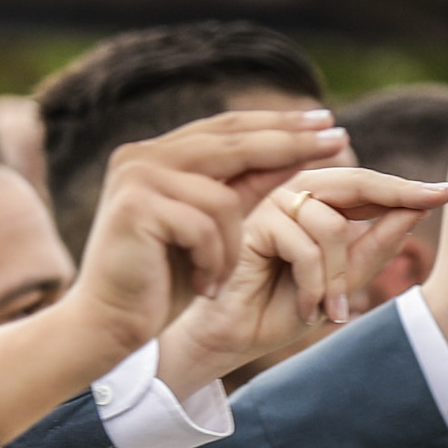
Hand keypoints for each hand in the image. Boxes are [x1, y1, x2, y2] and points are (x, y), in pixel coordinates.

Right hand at [0, 110, 350, 442]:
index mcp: (156, 154)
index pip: (227, 127)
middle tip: (339, 140)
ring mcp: (136, 177)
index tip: (325, 122)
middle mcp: (141, 156)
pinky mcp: (137, 208)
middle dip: (289, 143)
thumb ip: (244, 188)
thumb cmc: (161, 281)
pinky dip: (213, 262)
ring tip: (215, 278)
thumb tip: (297, 151)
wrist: (108, 325)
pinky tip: (200, 286)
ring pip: (223, 197)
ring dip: (231, 247)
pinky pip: (206, 227)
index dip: (277, 122)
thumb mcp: (213, 229)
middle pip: (232, 142)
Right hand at [155, 165, 447, 394]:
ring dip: (338, 278)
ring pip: (333, 226)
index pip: (368, 185)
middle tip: (432, 203)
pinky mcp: (253, 226)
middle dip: (395, 198)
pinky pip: (305, 248)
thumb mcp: (345, 277)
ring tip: (331, 309)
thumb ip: (377, 242)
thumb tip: (418, 206)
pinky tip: (306, 311)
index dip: (407, 188)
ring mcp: (272, 205)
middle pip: (356, 184)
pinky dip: (313, 286)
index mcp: (317, 200)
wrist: (234, 339)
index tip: (447, 191)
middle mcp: (294, 193)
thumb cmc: (284, 307)